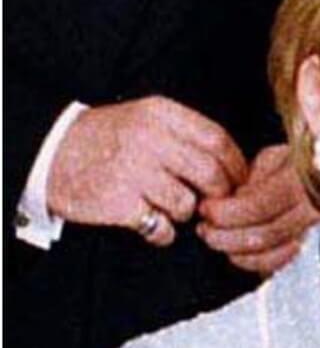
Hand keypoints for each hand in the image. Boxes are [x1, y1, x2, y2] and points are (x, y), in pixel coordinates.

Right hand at [47, 97, 245, 245]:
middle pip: (212, 175)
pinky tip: (152, 223)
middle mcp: (148, 138)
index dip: (237, 167)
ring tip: (169, 208)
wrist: (50, 154)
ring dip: (186, 214)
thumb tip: (238, 166)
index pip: (219, 141)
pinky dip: (164, 233)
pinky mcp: (118, 201)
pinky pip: (162, 228)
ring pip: (188, 204)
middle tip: (213, 204)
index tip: (240, 183)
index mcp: (161, 114)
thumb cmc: (108, 140)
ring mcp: (132, 170)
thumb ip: (188, 135)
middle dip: (220, 196)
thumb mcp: (146, 120)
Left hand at [197, 144, 319, 274]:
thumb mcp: (272, 158)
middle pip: (266, 234)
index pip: (259, 205)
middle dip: (226, 234)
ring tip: (215, 238)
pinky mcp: (311, 246)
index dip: (227, 212)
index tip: (206, 208)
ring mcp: (315, 230)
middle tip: (205, 228)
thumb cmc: (297, 162)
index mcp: (303, 180)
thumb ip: (253, 179)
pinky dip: (255, 262)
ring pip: (273, 253)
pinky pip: (282, 263)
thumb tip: (231, 201)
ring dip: (236, 251)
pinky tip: (236, 254)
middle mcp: (314, 209)